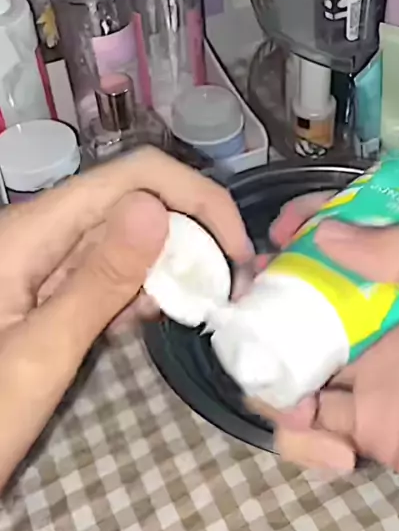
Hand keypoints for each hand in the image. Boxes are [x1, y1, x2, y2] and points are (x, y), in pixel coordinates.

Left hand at [0, 147, 252, 489]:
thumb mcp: (41, 354)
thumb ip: (99, 279)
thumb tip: (158, 207)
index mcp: (31, 231)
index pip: (133, 176)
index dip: (196, 199)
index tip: (234, 256)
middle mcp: (37, 231)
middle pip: (131, 200)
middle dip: (188, 233)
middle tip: (225, 290)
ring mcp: (38, 259)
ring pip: (122, 235)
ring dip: (164, 265)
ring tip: (188, 309)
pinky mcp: (41, 287)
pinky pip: (101, 270)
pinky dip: (132, 289)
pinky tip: (137, 320)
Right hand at [261, 192, 398, 528]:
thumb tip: (328, 233)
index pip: (353, 241)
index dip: (311, 226)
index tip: (277, 231)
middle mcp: (380, 326)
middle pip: (306, 302)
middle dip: (266, 307)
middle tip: (246, 317)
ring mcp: (370, 379)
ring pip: (293, 366)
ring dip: (274, 386)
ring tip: (296, 408)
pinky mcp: (366, 432)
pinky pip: (311, 430)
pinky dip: (304, 442)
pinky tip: (337, 454)